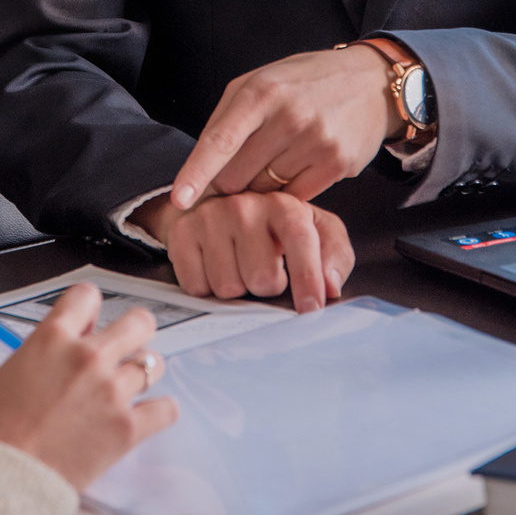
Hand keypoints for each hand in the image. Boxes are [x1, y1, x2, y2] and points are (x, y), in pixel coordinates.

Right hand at [0, 283, 179, 490]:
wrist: (3, 477)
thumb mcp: (13, 371)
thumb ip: (48, 349)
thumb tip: (75, 340)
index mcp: (53, 339)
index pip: (87, 296)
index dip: (90, 309)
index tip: (92, 323)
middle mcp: (88, 358)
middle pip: (139, 322)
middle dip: (135, 332)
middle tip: (128, 347)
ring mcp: (111, 391)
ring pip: (155, 364)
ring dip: (143, 375)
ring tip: (127, 391)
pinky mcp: (128, 427)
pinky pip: (167, 408)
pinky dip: (159, 412)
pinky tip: (145, 417)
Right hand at [137, 191, 353, 311]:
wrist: (218, 205)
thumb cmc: (274, 228)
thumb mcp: (315, 233)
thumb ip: (334, 257)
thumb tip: (331, 287)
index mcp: (284, 206)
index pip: (299, 241)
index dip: (308, 278)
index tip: (311, 309)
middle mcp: (246, 206)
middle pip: (261, 279)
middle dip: (266, 286)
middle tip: (263, 269)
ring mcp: (210, 217)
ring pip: (227, 287)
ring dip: (236, 288)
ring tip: (238, 264)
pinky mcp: (182, 232)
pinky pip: (197, 287)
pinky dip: (207, 287)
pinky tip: (214, 265)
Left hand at [168, 45, 399, 209]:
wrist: (371, 81)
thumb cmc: (305, 83)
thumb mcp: (261, 81)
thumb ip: (228, 119)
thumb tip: (200, 171)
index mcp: (261, 91)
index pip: (221, 140)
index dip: (196, 172)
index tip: (180, 198)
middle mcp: (289, 116)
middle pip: (238, 175)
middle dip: (231, 180)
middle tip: (244, 166)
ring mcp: (317, 141)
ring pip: (265, 190)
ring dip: (262, 186)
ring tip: (278, 159)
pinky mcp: (338, 164)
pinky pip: (295, 197)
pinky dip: (288, 192)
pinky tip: (297, 168)